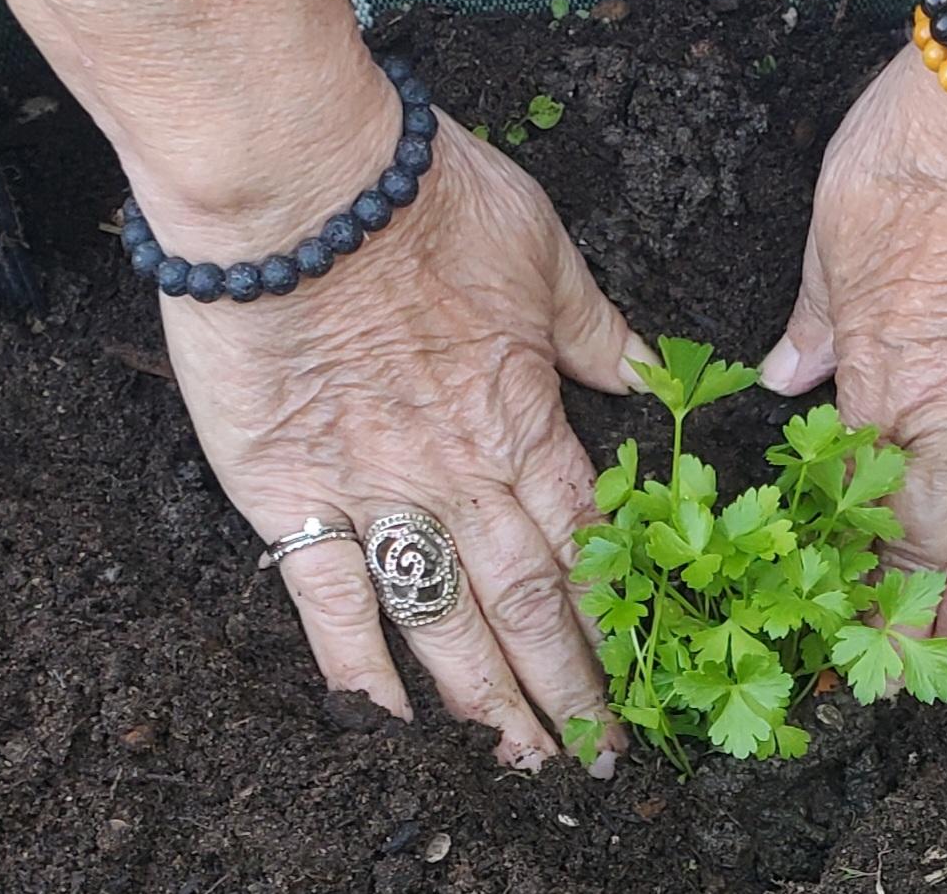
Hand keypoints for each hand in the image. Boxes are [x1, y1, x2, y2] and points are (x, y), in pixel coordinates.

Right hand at [160, 119, 651, 771]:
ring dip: (489, 700)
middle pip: (530, 603)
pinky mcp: (293, 494)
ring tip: (521, 763)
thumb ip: (594, 327)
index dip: (622, 615)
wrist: (300, 184)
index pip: (589, 543)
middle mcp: (461, 474)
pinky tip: (384, 723)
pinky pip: (330, 600)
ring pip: (447, 620)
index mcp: (524, 417)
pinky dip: (356, 667)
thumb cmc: (424, 196)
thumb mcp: (541, 246)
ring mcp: (377, 491)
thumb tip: (653, 377)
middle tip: (598, 759)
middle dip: (571, 688)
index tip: (650, 674)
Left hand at [759, 48, 946, 655]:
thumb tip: (781, 375)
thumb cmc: (932, 140)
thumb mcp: (835, 218)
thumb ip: (814, 311)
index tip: (806, 601)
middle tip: (871, 668)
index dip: (823, 554)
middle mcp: (944, 425)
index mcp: (868, 377)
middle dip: (885, 611)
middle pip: (908, 543)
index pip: (838, 494)